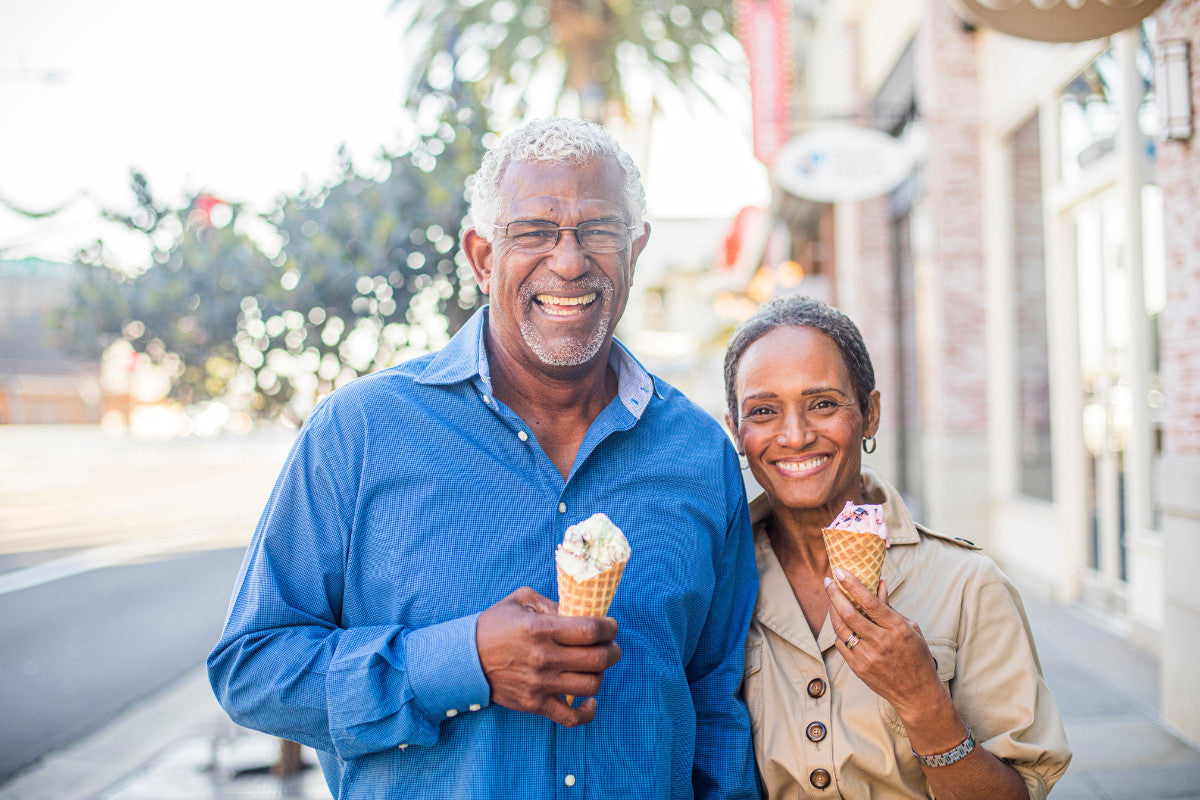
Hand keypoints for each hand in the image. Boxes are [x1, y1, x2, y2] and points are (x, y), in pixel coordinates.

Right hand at [476, 586, 620, 726]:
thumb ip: (552, 603)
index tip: (611, 626)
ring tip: (595, 667)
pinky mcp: (535, 704)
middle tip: (611, 646)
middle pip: (597, 659)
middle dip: (613, 651)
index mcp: (541, 629)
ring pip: (590, 685)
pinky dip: (588, 711)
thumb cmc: (495, 625)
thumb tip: (580, 613)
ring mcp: (540, 684)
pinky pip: (571, 717)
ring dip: (601, 675)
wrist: (465, 659)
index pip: (590, 630)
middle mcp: (543, 658)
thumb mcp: (521, 601)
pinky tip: (590, 700)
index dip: (609, 628)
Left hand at [825, 569, 945, 719]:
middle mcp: (881, 642)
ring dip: (832, 610)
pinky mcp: (858, 668)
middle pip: (849, 613)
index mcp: (897, 629)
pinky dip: (838, 631)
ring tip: (832, 599)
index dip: (852, 585)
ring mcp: (868, 657)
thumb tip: (879, 583)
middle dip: (834, 594)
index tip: (840, 571)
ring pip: (840, 628)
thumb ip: (890, 607)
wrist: (916, 694)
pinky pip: (840, 644)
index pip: (870, 602)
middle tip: (828, 581)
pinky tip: (840, 623)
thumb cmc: (916, 657)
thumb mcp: (910, 629)